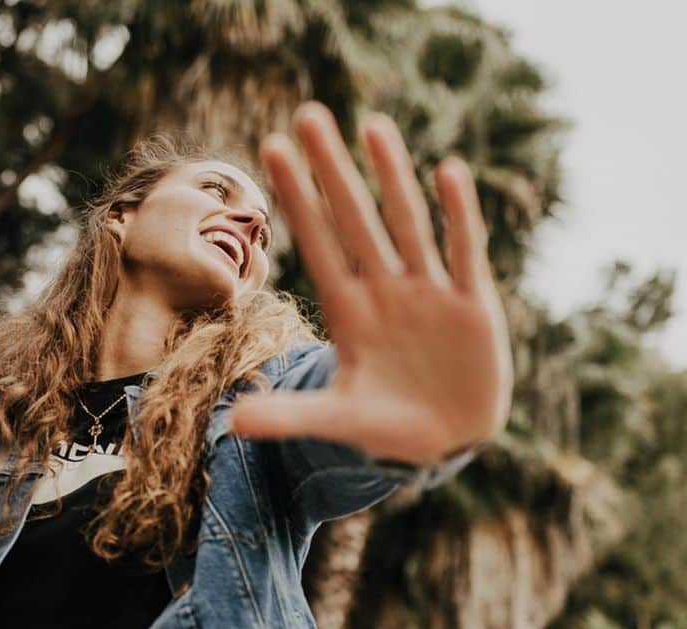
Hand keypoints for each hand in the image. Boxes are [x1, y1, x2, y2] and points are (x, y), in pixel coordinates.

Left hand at [230, 102, 513, 463]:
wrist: (446, 438)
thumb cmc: (386, 426)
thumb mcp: (336, 420)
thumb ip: (289, 417)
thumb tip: (233, 423)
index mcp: (349, 313)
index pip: (318, 246)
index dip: (297, 200)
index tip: (272, 150)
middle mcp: (385, 291)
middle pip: (354, 221)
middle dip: (332, 172)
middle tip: (307, 114)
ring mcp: (428, 292)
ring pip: (406, 223)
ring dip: (392, 176)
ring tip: (372, 125)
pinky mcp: (471, 304)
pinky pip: (463, 250)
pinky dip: (457, 215)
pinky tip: (447, 172)